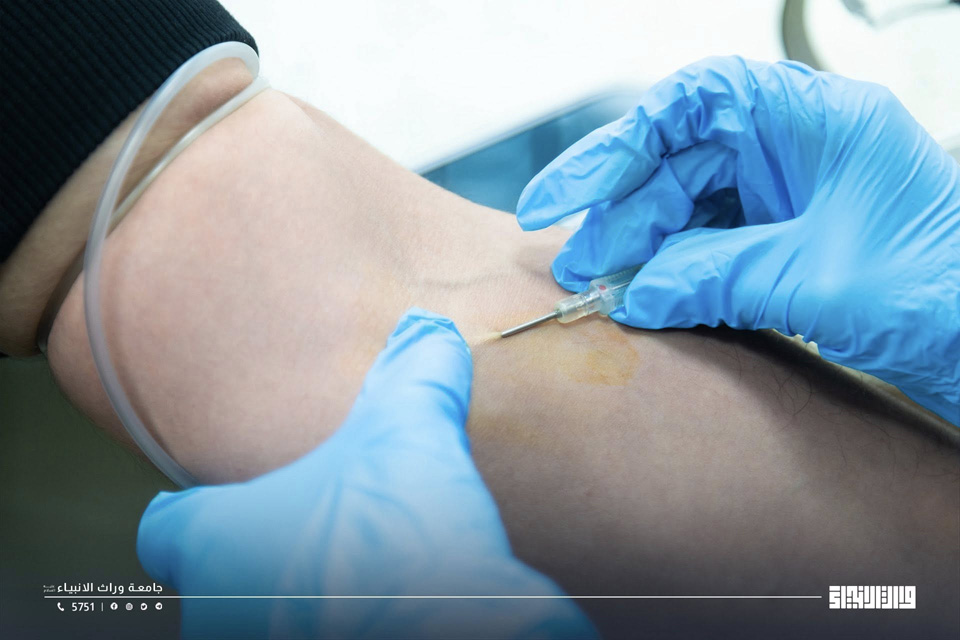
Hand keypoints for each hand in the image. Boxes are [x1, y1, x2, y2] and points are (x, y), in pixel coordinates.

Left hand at [137, 308, 595, 638]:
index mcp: (218, 542)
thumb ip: (414, 378)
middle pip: (219, 574)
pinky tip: (385, 607)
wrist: (444, 637)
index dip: (200, 511)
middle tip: (323, 527)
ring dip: (299, 592)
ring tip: (358, 570)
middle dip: (268, 549)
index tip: (231, 500)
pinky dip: (334, 621)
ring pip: (258, 614)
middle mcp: (218, 610)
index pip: (168, 529)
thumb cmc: (400, 552)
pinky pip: (302, 635)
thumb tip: (429, 331)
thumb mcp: (414, 439)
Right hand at [516, 56, 959, 423]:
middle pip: (679, 162)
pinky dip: (672, 272)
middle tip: (578, 264)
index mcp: (816, 120)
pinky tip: (643, 296)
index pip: (693, 103)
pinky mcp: (785, 239)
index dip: (616, 143)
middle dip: (622, 214)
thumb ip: (715, 277)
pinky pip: (709, 244)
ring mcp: (790, 195)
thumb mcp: (816, 280)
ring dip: (640, 248)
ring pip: (688, 207)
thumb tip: (634, 293)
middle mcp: (796, 148)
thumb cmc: (947, 295)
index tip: (564, 193)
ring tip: (598, 287)